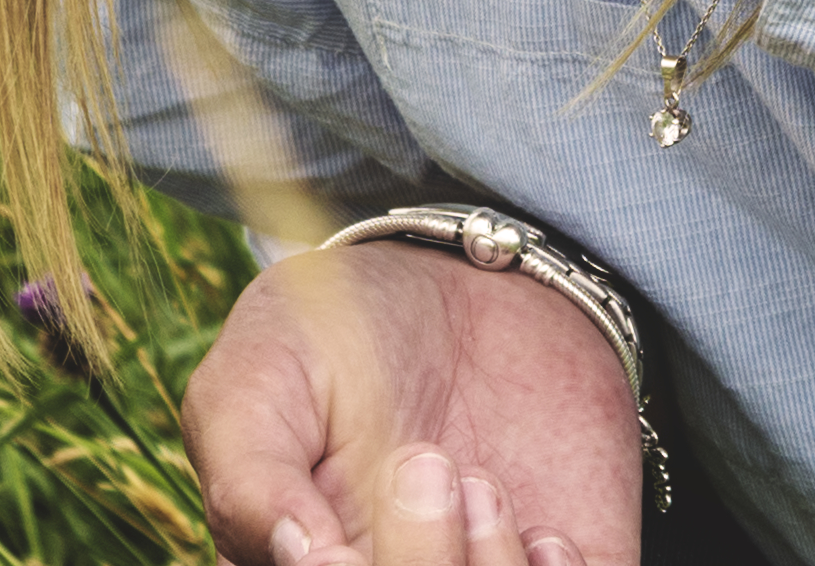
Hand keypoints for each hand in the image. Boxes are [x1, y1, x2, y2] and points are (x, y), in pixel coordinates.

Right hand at [185, 241, 640, 565]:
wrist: (465, 276)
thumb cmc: (333, 333)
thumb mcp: (259, 380)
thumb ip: (251, 480)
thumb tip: (300, 557)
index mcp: (300, 565)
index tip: (337, 548)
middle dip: (419, 565)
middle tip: (423, 464)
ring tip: (479, 483)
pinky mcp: (563, 561)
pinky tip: (548, 537)